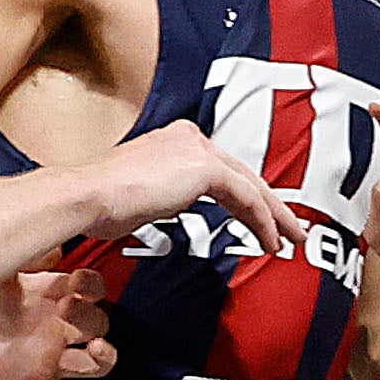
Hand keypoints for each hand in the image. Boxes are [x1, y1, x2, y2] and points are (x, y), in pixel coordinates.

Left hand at [0, 257, 117, 379]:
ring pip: (93, 365)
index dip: (94, 286)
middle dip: (97, 320)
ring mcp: (38, 363)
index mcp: (39, 295)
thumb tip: (46, 239)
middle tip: (76, 314)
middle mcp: (45, 329)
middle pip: (98, 325)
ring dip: (102, 358)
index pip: (89, 288)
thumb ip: (16, 253)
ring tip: (93, 350)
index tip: (83, 284)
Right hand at [110, 116, 340, 264]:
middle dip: (271, 205)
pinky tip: (269, 241)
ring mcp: (198, 149)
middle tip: (291, 229)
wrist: (88, 195)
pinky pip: (247, 197)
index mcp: (175, 140)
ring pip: (252, 185)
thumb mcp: (142, 195)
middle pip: (244, 174)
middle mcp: (190, 138)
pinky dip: (262, 220)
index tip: (259, 219)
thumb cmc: (102, 203)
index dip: (245, 196)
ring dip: (275, 216)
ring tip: (290, 240)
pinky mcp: (205, 168)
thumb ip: (166, 194)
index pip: (222, 170)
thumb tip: (175, 204)